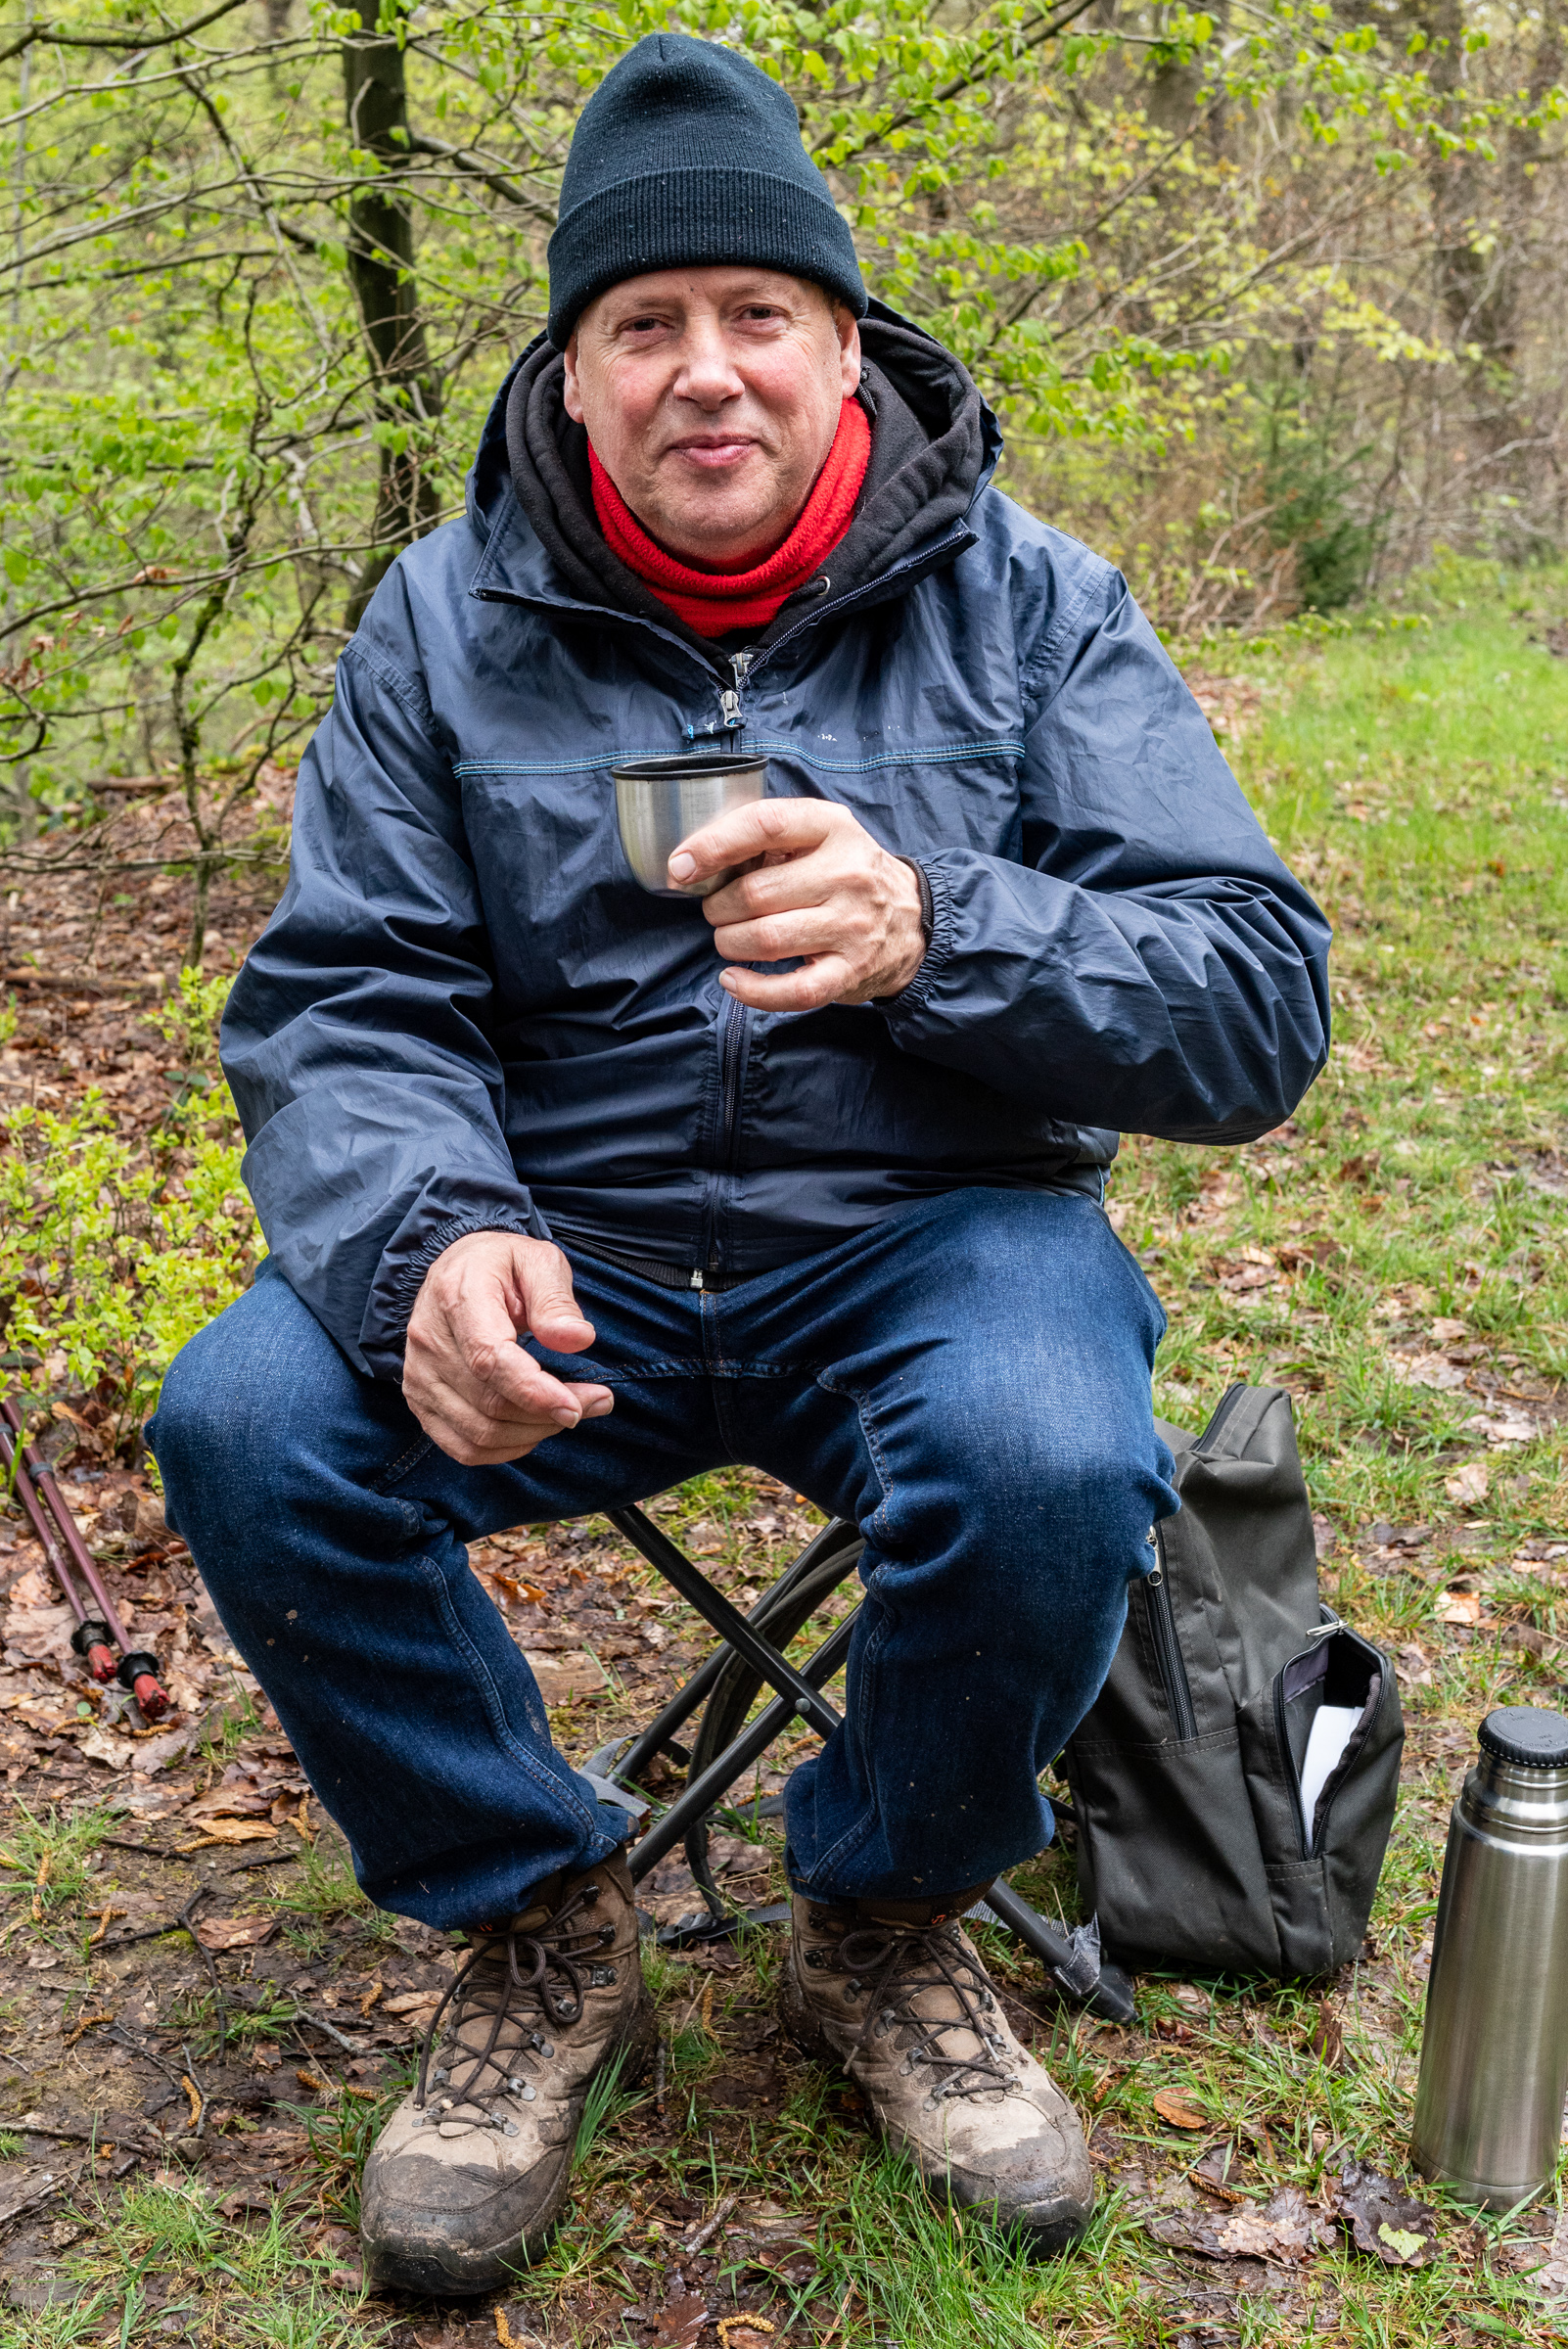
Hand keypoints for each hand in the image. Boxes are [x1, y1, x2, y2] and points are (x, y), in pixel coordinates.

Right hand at [404, 1231, 613, 1466]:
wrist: (457, 1270)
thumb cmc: (503, 1265)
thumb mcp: (538, 1261)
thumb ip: (556, 1300)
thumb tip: (577, 1340)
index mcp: (457, 1297)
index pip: (489, 1359)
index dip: (534, 1391)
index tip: (576, 1406)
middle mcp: (429, 1340)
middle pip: (489, 1404)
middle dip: (549, 1414)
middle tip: (597, 1401)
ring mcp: (419, 1375)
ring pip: (479, 1433)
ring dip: (534, 1433)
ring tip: (570, 1410)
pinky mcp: (420, 1400)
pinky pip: (463, 1447)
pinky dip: (506, 1449)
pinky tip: (534, 1427)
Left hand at [668, 799, 926, 1012]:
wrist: (912, 921)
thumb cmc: (847, 873)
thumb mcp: (822, 834)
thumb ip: (769, 836)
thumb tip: (695, 860)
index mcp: (832, 827)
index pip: (764, 825)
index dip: (713, 845)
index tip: (681, 867)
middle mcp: (846, 874)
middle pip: (755, 893)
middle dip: (718, 907)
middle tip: (717, 911)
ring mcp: (851, 925)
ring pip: (765, 939)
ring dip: (729, 943)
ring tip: (728, 939)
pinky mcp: (850, 970)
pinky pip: (792, 990)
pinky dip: (753, 990)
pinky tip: (734, 981)